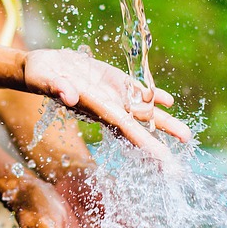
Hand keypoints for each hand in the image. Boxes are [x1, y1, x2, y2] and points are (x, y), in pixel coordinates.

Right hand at [22, 48, 190, 158]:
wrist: (41, 67)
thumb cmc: (40, 76)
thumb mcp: (45, 79)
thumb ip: (57, 88)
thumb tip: (69, 95)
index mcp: (97, 109)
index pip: (126, 130)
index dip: (146, 144)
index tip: (165, 159)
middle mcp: (109, 106)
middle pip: (141, 127)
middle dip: (162, 140)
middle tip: (181, 160)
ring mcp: (113, 94)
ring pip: (144, 111)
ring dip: (164, 122)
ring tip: (186, 135)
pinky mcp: (113, 80)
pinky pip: (137, 90)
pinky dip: (153, 95)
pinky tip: (168, 101)